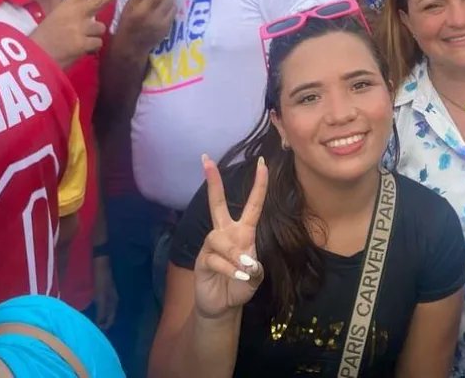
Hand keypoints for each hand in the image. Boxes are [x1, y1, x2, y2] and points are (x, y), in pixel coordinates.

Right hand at [29, 0, 131, 68]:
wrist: (35, 57)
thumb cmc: (45, 38)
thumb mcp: (56, 18)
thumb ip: (73, 13)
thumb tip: (90, 15)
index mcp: (66, 6)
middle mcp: (75, 13)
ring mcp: (79, 27)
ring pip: (101, 27)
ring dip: (94, 34)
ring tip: (77, 41)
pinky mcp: (82, 42)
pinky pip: (97, 43)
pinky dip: (91, 48)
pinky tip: (78, 50)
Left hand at [93, 254, 117, 329]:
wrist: (101, 265)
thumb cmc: (102, 281)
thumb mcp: (101, 297)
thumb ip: (101, 311)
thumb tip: (100, 325)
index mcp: (114, 302)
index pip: (111, 318)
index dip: (105, 326)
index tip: (97, 333)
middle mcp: (113, 300)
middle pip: (109, 315)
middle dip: (103, 322)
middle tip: (94, 329)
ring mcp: (109, 295)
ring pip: (106, 310)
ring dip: (100, 316)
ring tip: (92, 321)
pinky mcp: (104, 291)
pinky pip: (102, 304)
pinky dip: (98, 309)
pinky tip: (92, 310)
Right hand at [116, 0, 181, 52]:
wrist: (131, 47)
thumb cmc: (128, 22)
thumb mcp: (129, 7)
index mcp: (133, 5)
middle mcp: (145, 12)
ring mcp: (156, 20)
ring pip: (170, 1)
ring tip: (160, 2)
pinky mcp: (165, 27)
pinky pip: (173, 11)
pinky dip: (170, 7)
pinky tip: (163, 11)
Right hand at [194, 155, 267, 317]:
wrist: (224, 305)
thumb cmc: (241, 284)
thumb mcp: (256, 275)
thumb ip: (255, 266)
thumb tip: (245, 259)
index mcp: (243, 231)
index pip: (253, 204)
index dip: (259, 184)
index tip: (262, 162)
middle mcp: (226, 233)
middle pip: (217, 204)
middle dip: (213, 182)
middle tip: (206, 160)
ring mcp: (212, 245)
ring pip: (220, 239)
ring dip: (234, 255)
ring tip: (244, 269)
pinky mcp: (202, 260)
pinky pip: (215, 259)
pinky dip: (230, 269)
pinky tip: (238, 275)